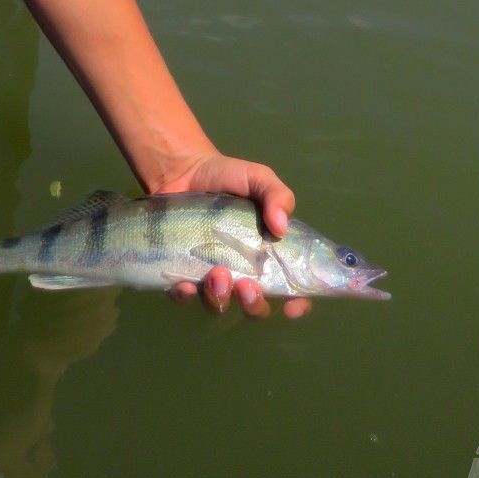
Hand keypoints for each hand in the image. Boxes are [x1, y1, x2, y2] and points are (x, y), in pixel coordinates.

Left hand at [153, 154, 311, 320]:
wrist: (184, 170)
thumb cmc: (228, 177)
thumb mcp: (259, 178)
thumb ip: (277, 195)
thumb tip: (282, 228)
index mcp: (266, 255)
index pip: (290, 290)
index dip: (296, 304)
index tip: (291, 306)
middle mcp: (241, 272)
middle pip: (255, 307)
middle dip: (254, 304)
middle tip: (247, 286)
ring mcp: (210, 276)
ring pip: (219, 305)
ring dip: (221, 298)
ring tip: (217, 274)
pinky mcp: (181, 273)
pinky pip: (184, 297)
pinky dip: (186, 295)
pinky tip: (186, 284)